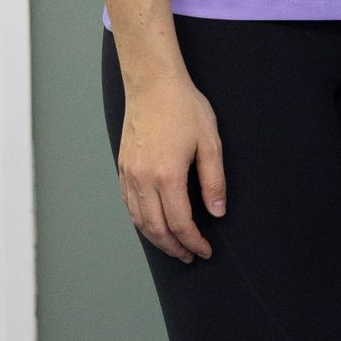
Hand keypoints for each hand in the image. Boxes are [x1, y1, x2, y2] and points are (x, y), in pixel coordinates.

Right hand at [118, 69, 224, 260]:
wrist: (152, 84)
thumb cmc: (184, 108)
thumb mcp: (210, 143)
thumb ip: (214, 181)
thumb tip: (217, 212)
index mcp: (168, 175)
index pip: (180, 223)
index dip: (194, 241)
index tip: (205, 250)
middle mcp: (143, 179)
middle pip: (156, 228)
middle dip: (174, 247)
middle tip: (190, 256)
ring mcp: (130, 174)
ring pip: (139, 220)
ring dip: (156, 239)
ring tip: (173, 246)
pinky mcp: (123, 167)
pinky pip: (129, 204)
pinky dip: (141, 221)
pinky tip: (153, 224)